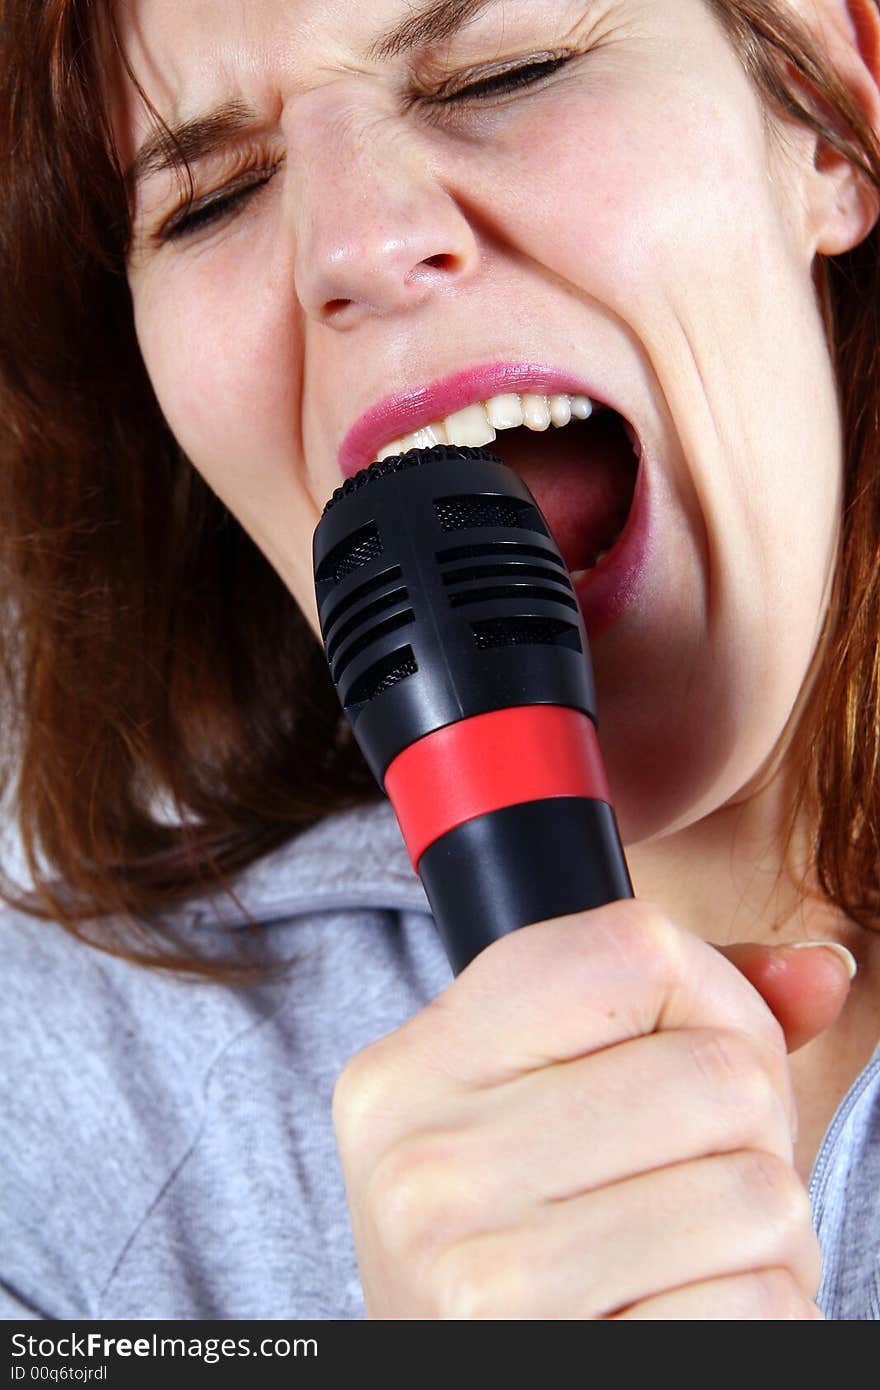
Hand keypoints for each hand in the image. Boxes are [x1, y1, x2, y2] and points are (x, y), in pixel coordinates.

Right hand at [333, 900, 852, 1318]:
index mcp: (414, 1069)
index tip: (686, 1052)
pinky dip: (761, 1311)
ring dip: (769, 1232)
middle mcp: (429, 1164)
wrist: (449, 1387)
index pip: (633, 949)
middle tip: (693, 1174)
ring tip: (693, 1251)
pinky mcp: (559, 1363)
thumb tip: (825, 970)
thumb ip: (682, 1012)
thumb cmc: (509, 1238)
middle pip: (719, 1074)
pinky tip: (685, 1312)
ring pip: (761, 1193)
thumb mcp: (538, 1102)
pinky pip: (761, 1306)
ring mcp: (486, 1277)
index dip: (709, 996)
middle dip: (751, 1128)